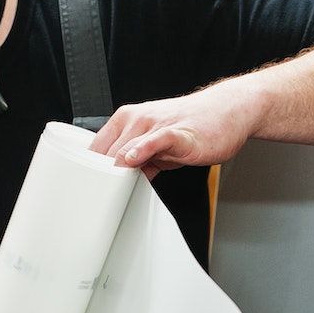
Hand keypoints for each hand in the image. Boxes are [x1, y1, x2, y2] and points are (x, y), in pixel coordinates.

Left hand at [89, 81, 262, 177]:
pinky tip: (133, 163)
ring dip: (114, 172)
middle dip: (99, 177)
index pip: (97, 147)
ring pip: (124, 149)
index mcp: (127, 120)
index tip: (85, 191)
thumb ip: (141, 164)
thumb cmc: (194, 127)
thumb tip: (125, 184)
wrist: (228, 111)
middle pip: (106, 152)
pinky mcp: (176, 133)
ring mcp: (155, 124)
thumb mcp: (160, 148)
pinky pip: (153, 141)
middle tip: (93, 200)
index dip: (89, 170)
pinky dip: (141, 151)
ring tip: (108, 194)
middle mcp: (136, 119)